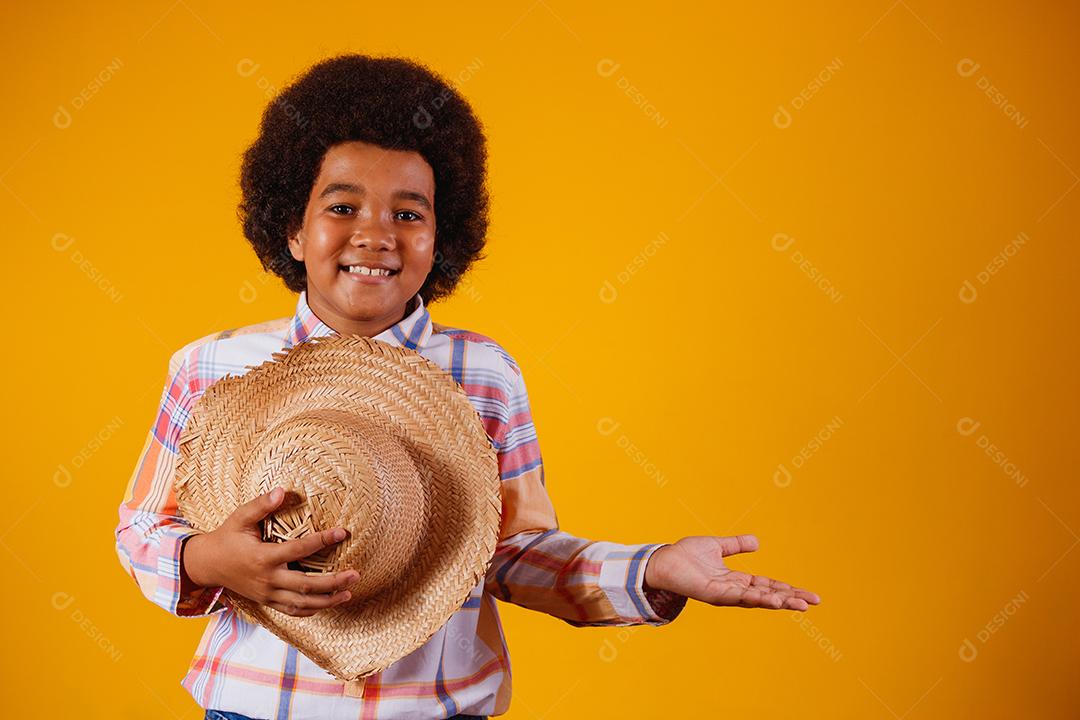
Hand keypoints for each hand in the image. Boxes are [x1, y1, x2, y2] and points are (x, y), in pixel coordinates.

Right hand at [181, 487, 358, 616]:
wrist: (207, 565)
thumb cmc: (227, 537)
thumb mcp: (240, 517)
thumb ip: (261, 505)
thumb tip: (283, 490)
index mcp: (263, 557)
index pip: (299, 549)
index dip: (322, 540)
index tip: (342, 532)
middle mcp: (267, 579)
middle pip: (306, 585)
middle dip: (333, 582)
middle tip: (356, 574)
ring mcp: (267, 594)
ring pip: (302, 603)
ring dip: (328, 600)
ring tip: (349, 593)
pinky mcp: (267, 602)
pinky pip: (292, 611)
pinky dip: (311, 610)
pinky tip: (327, 603)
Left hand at [644, 534, 820, 610]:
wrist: (663, 560)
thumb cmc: (686, 555)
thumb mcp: (717, 546)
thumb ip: (736, 545)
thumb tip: (757, 542)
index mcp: (736, 580)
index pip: (768, 585)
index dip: (787, 590)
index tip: (808, 595)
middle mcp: (734, 590)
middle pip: (768, 595)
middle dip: (790, 599)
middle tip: (813, 603)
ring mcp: (725, 594)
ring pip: (757, 599)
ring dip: (778, 602)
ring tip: (800, 605)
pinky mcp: (714, 594)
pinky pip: (739, 597)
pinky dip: (757, 598)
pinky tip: (772, 600)